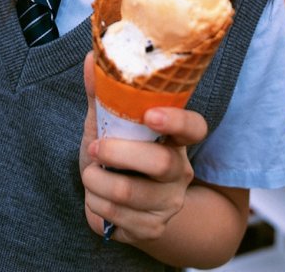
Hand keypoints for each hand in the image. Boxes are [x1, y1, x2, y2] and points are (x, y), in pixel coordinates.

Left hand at [80, 52, 207, 244]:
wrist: (118, 204)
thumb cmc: (116, 153)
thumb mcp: (108, 122)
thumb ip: (103, 93)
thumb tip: (92, 57)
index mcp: (174, 138)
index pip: (194, 127)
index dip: (177, 120)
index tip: (151, 115)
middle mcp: (180, 170)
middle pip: (160, 163)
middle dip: (119, 154)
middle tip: (95, 148)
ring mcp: (169, 201)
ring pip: (131, 193)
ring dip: (97, 180)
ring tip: (90, 172)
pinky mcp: (152, 227)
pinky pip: (118, 216)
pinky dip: (95, 203)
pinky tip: (95, 195)